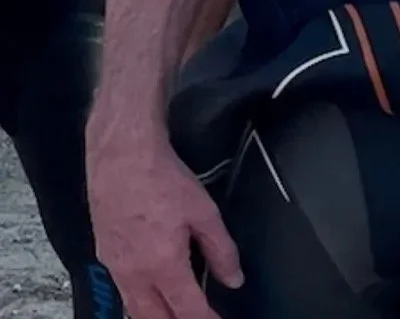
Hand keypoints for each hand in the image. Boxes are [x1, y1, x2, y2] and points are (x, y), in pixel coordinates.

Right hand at [86, 119, 242, 317]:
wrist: (122, 156)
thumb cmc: (163, 179)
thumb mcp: (204, 211)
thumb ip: (221, 249)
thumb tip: (234, 280)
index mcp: (163, 266)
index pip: (188, 311)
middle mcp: (135, 275)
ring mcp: (116, 268)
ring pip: (136, 311)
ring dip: (157, 318)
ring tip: (176, 314)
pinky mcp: (105, 256)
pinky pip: (123, 292)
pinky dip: (139, 302)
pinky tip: (150, 294)